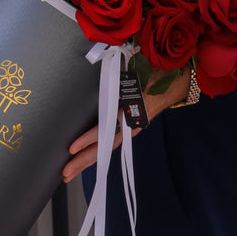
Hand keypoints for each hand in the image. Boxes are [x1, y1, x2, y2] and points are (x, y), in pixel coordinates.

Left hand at [62, 66, 191, 183]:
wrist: (172, 83)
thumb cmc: (151, 74)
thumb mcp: (134, 73)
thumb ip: (117, 73)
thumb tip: (97, 62)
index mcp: (131, 111)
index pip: (107, 128)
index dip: (90, 139)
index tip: (73, 148)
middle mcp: (130, 125)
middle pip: (105, 147)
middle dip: (83, 160)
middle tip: (64, 173)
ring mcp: (130, 130)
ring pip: (106, 149)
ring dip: (86, 162)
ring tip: (68, 173)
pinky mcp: (128, 131)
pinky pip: (109, 145)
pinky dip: (96, 155)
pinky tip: (82, 163)